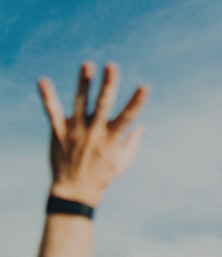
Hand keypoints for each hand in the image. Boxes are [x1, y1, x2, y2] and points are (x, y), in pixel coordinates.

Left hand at [37, 62, 148, 206]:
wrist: (75, 191)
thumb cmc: (103, 177)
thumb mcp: (124, 163)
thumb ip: (133, 142)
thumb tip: (143, 125)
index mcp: (112, 139)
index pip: (127, 117)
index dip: (136, 102)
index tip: (144, 86)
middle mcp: (94, 133)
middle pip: (103, 105)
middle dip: (108, 85)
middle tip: (112, 66)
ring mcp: (76, 132)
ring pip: (80, 103)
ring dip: (83, 84)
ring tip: (87, 65)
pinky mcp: (59, 133)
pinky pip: (52, 112)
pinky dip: (47, 97)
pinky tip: (43, 81)